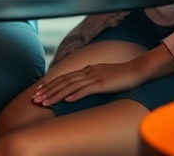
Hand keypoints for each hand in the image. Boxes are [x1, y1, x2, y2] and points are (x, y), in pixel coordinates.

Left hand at [32, 55, 156, 105]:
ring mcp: (95, 77)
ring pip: (71, 86)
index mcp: (86, 70)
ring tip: (46, 103)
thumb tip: (77, 88)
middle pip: (63, 82)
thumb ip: (89, 80)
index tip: (38, 91)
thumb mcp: (101, 76)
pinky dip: (76, 95)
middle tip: (35, 100)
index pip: (63, 77)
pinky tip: (68, 101)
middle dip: (48, 91)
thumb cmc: (120, 74)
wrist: (137, 70)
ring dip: (56, 95)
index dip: (50, 84)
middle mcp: (87, 72)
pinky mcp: (103, 84)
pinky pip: (87, 90)